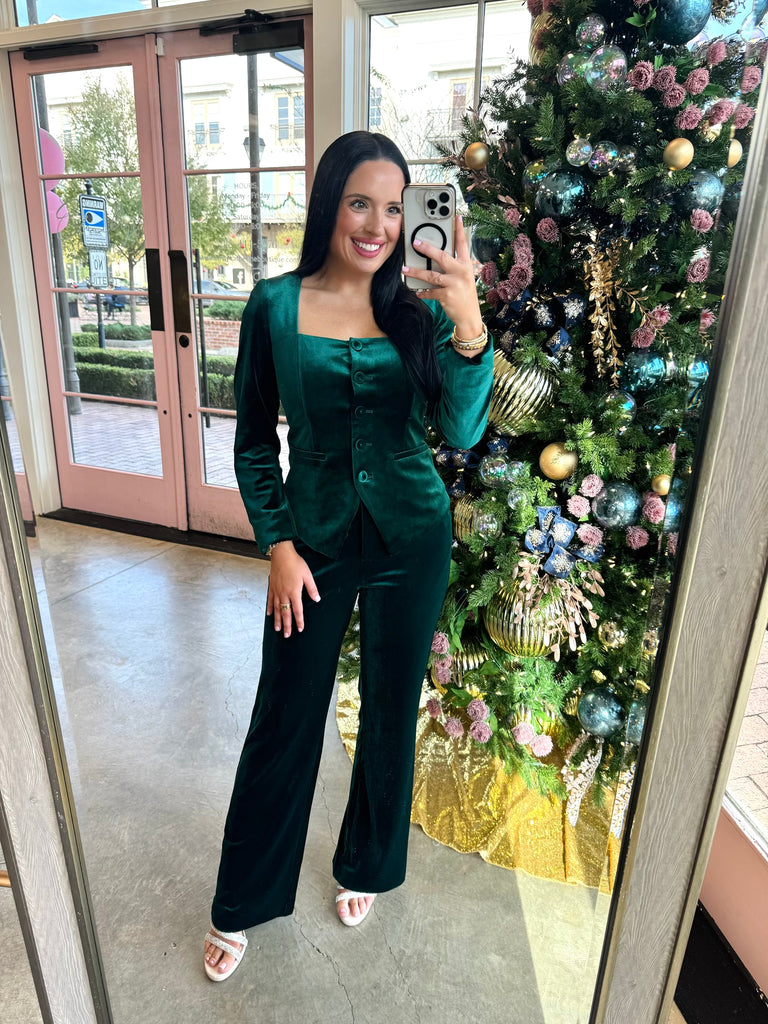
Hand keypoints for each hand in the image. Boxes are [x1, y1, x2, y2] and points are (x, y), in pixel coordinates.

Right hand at [267, 542, 320, 637]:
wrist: (281, 554)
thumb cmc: (295, 563)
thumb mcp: (307, 575)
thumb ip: (312, 589)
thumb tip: (317, 599)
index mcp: (294, 592)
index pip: (297, 610)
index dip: (299, 621)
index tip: (300, 629)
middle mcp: (284, 594)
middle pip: (285, 613)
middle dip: (287, 625)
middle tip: (287, 635)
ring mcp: (276, 591)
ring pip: (276, 609)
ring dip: (277, 620)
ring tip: (278, 629)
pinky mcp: (272, 587)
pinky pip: (270, 600)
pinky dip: (269, 609)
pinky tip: (269, 615)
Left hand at [403, 214, 483, 343]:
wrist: (470, 317)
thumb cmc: (464, 295)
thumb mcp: (464, 278)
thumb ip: (453, 267)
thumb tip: (435, 258)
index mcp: (465, 265)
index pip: (462, 244)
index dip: (459, 230)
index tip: (456, 216)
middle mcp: (461, 273)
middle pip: (442, 257)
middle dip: (427, 249)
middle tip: (415, 243)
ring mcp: (454, 284)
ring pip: (431, 275)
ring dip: (416, 272)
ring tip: (405, 270)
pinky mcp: (447, 296)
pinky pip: (430, 292)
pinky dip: (423, 292)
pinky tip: (418, 291)